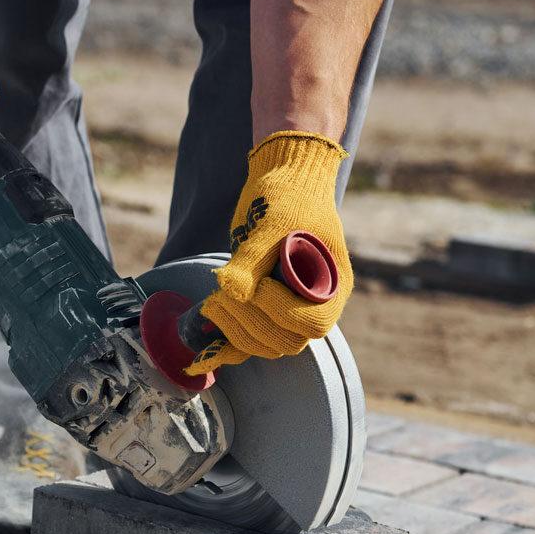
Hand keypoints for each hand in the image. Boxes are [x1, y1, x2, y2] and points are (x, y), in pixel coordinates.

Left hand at [186, 132, 353, 375]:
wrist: (282, 182)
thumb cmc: (287, 196)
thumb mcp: (271, 222)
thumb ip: (252, 258)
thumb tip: (230, 291)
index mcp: (332, 286)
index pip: (313, 323)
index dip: (282, 311)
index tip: (259, 284)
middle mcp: (315, 305)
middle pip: (286, 342)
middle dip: (250, 322)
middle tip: (223, 294)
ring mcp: (289, 311)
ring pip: (266, 346)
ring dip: (235, 330)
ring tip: (213, 300)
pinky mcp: (264, 311)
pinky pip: (249, 339)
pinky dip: (226, 345)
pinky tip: (202, 351)